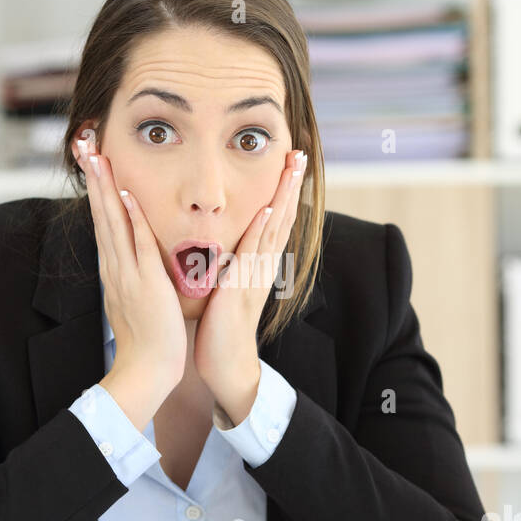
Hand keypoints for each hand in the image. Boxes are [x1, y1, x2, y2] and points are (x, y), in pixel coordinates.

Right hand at [79, 136, 186, 427]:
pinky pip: (136, 245)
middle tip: (84, 142)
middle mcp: (116, 266)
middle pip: (101, 212)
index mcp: (116, 268)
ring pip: (112, 222)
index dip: (98, 188)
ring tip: (96, 155)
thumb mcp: (137, 298)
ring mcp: (127, 273)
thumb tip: (135, 256)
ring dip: (105, 187)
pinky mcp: (143, 283)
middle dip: (93, 176)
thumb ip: (136, 274)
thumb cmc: (148, 339)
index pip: (104, 219)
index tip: (93, 158)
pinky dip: (130, 220)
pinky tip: (125, 195)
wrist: (147, 370)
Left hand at [194, 147, 305, 424]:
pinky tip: (270, 209)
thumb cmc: (219, 330)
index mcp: (259, 265)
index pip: (275, 221)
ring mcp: (256, 276)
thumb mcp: (227, 288)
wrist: (225, 365)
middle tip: (301, 154)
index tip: (290, 165)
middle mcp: (263, 267)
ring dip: (284, 196)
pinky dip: (264, 230)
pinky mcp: (242, 288)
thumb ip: (230, 266)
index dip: (284, 192)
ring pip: (274, 228)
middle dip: (291, 185)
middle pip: (283, 217)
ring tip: (294, 167)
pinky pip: (255, 253)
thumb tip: (224, 246)